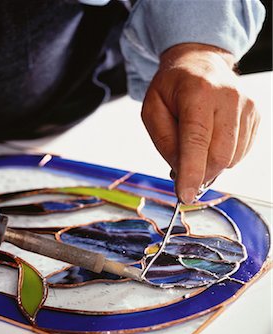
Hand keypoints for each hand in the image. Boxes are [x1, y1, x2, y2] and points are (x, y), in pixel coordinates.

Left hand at [141, 43, 259, 203]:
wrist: (200, 62)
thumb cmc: (173, 88)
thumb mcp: (153, 110)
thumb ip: (165, 143)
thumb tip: (182, 172)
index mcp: (198, 92)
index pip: (196, 141)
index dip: (191, 173)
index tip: (185, 195)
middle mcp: (228, 97)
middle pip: (218, 156)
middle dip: (200, 173)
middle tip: (184, 170)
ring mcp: (246, 105)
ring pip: (231, 159)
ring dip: (210, 164)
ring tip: (197, 143)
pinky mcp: (255, 114)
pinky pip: (240, 153)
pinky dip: (222, 156)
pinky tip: (212, 139)